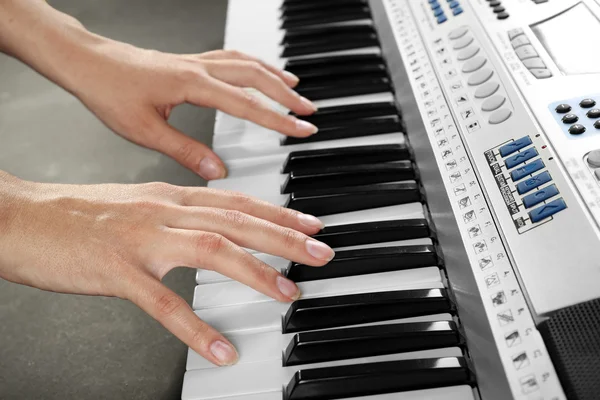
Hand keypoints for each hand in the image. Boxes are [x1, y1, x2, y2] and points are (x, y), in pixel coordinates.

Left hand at [0, 0, 318, 179]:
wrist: (87, 62)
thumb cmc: (109, 91)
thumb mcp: (146, 130)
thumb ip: (185, 151)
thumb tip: (217, 170)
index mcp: (193, 86)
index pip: (247, 105)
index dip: (278, 120)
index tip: (301, 130)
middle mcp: (199, 69)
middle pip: (256, 79)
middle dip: (287, 97)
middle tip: (309, 113)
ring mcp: (196, 61)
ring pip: (247, 64)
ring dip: (274, 77)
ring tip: (296, 90)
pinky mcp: (189, 61)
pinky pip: (232, 58)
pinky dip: (253, 65)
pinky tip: (258, 72)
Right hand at [0, 173, 334, 365]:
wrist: (23, 218)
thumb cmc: (79, 215)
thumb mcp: (138, 204)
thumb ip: (177, 213)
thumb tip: (210, 222)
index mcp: (170, 198)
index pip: (237, 201)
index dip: (278, 213)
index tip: (310, 224)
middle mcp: (164, 212)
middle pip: (237, 221)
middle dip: (286, 237)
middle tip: (321, 252)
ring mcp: (142, 240)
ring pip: (212, 250)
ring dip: (255, 272)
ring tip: (287, 292)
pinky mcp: (118, 272)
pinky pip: (164, 304)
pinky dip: (196, 328)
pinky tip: (221, 347)